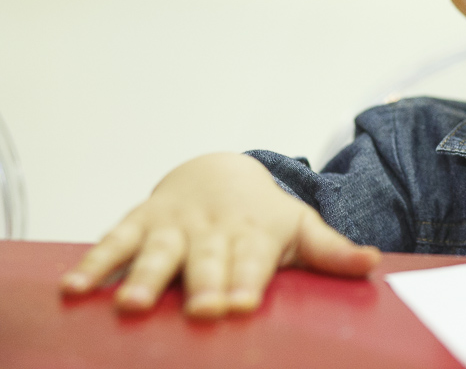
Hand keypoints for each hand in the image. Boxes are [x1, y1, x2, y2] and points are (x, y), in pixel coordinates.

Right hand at [59, 153, 379, 317]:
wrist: (221, 171)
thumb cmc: (263, 216)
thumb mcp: (301, 228)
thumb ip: (332, 251)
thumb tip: (374, 263)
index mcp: (255, 233)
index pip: (253, 261)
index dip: (247, 282)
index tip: (242, 305)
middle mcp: (213, 229)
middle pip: (207, 260)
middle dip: (203, 284)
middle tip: (199, 310)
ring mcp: (175, 224)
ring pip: (158, 252)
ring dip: (144, 277)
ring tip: (130, 305)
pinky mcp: (140, 221)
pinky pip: (114, 241)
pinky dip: (95, 262)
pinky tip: (74, 288)